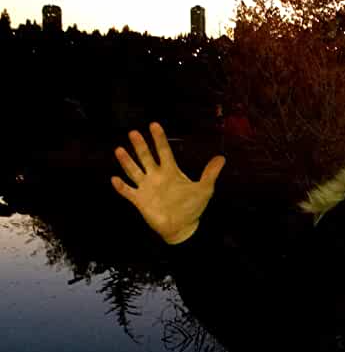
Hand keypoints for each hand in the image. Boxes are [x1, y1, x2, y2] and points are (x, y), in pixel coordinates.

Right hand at [111, 122, 224, 243]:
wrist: (183, 227)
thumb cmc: (192, 207)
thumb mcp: (204, 189)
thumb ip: (210, 173)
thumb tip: (222, 158)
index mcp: (170, 171)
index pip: (164, 151)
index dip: (159, 138)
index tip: (154, 125)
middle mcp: (156, 176)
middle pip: (146, 157)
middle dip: (140, 146)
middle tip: (134, 133)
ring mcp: (146, 187)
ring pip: (133, 171)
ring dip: (126, 161)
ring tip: (119, 150)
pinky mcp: (140, 200)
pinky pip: (128, 191)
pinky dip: (121, 186)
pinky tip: (114, 179)